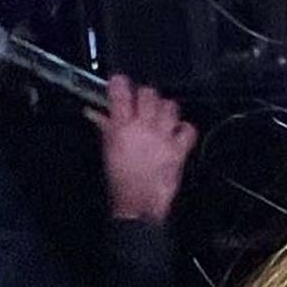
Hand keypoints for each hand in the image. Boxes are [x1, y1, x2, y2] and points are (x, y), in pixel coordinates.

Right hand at [85, 74, 197, 223]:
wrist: (138, 204)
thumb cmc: (119, 180)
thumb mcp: (107, 150)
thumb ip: (105, 128)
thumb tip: (99, 114)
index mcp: (121, 126)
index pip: (120, 92)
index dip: (120, 82)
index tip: (120, 82)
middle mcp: (143, 128)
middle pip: (149, 94)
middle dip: (146, 95)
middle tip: (144, 103)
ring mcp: (163, 138)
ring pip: (170, 107)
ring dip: (166, 109)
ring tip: (162, 117)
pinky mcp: (179, 150)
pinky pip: (188, 130)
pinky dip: (185, 129)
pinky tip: (178, 133)